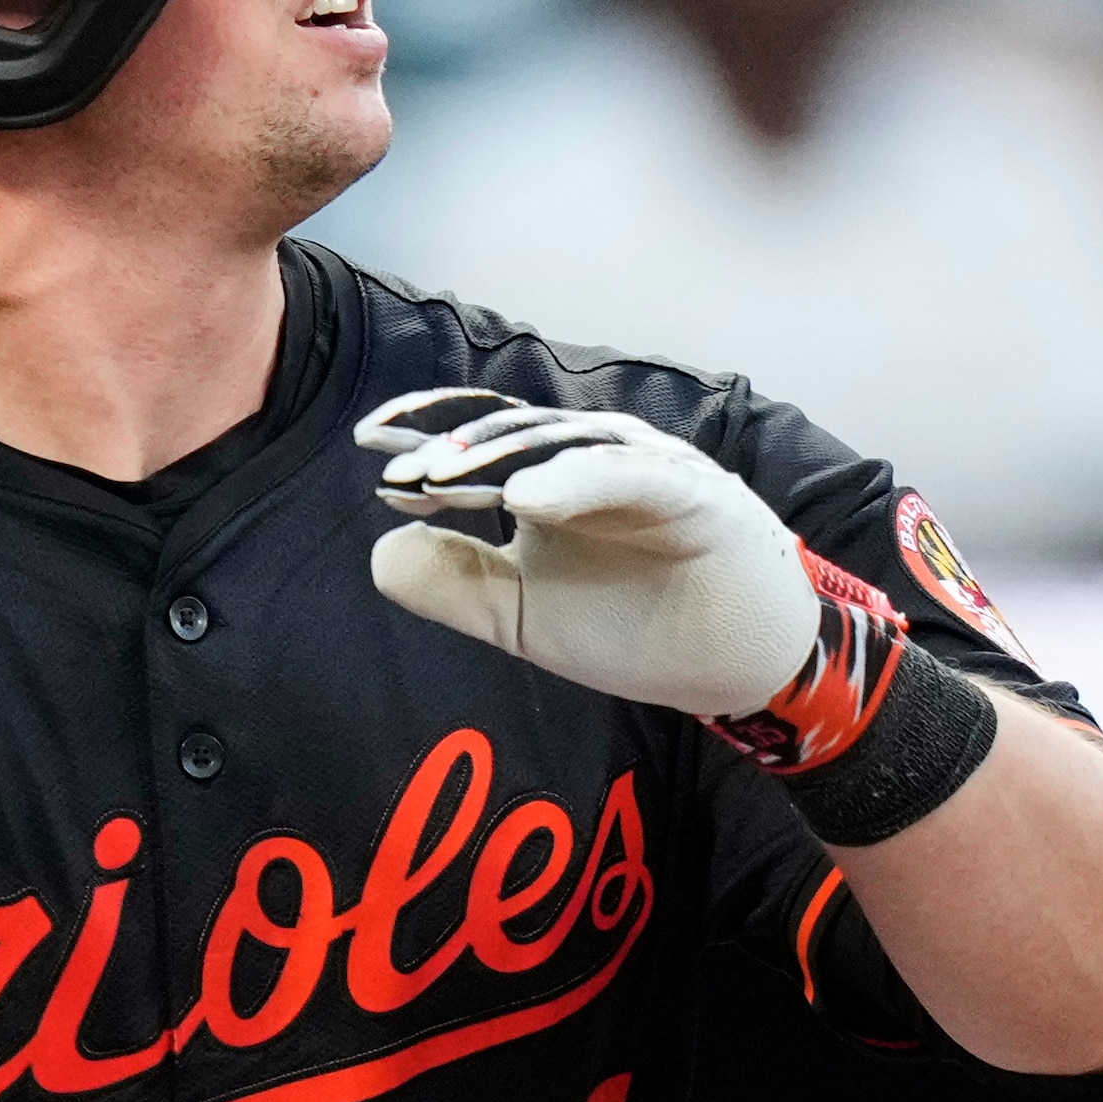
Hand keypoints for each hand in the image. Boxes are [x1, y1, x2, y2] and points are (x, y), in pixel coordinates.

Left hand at [357, 389, 826, 719]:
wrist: (732, 666)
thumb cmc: (633, 627)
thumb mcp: (519, 618)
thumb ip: (453, 584)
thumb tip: (380, 547)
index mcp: (548, 484)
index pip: (478, 448)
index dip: (424, 442)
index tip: (370, 453)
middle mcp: (591, 463)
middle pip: (513, 436)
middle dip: (453, 445)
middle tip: (398, 466)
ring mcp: (642, 469)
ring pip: (564, 444)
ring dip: (502, 454)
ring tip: (444, 474)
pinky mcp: (691, 492)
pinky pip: (628, 474)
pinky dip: (576, 478)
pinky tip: (525, 496)